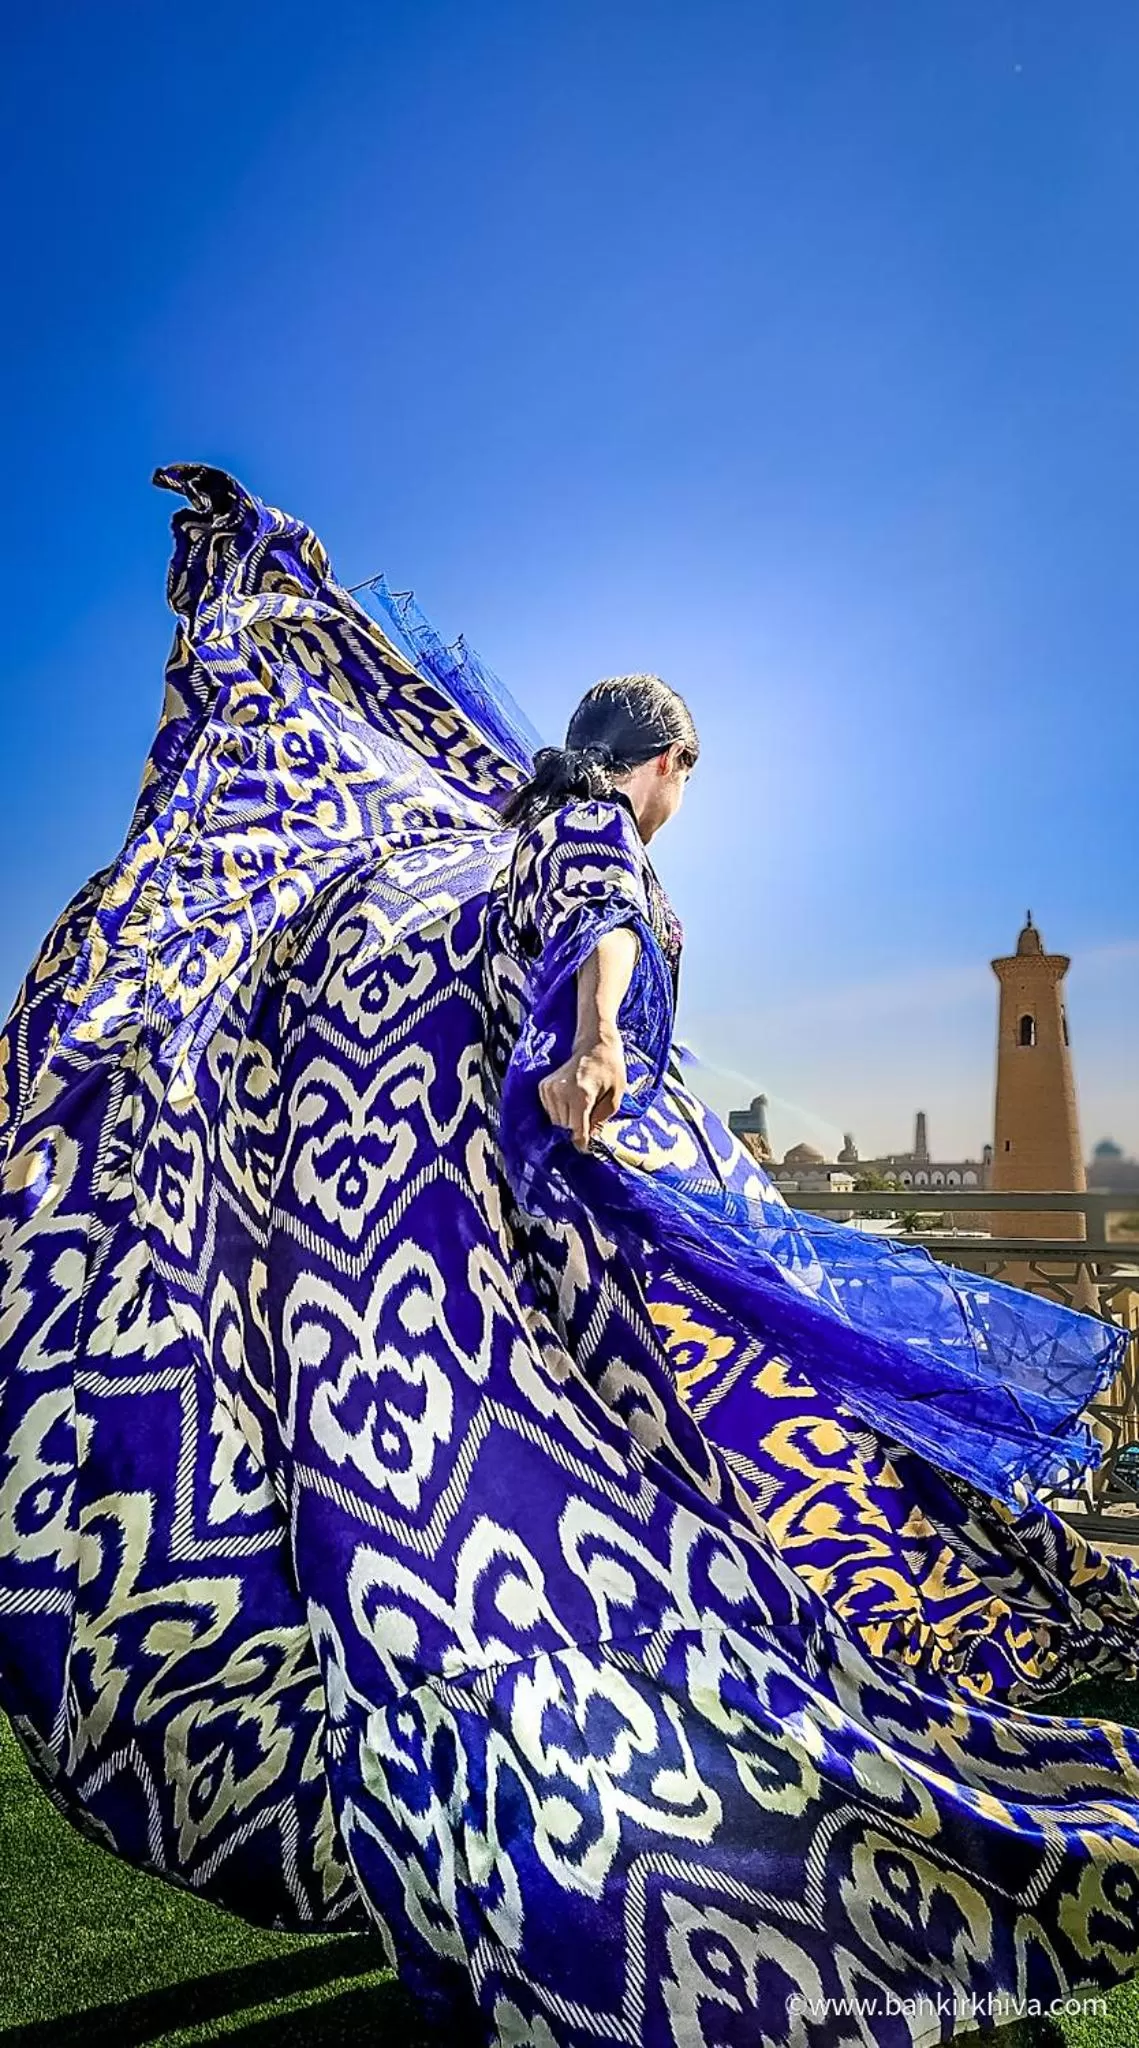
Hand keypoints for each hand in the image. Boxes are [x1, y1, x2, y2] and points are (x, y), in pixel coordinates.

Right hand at [538, 1031, 626, 1150]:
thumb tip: (589, 1138)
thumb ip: (600, 1120)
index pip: (577, 1132)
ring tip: (581, 1110)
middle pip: (564, 1129)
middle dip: (576, 1132)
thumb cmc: (610, 1070)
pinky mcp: (543, 1087)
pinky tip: (571, 1102)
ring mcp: (549, 1089)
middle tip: (588, 1127)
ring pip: (555, 1122)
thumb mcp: (615, 1097)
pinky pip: (550, 1111)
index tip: (586, 1150)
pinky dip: (560, 1112)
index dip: (582, 1145)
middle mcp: (561, 1093)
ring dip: (567, 1123)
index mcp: (581, 1096)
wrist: (594, 1045)